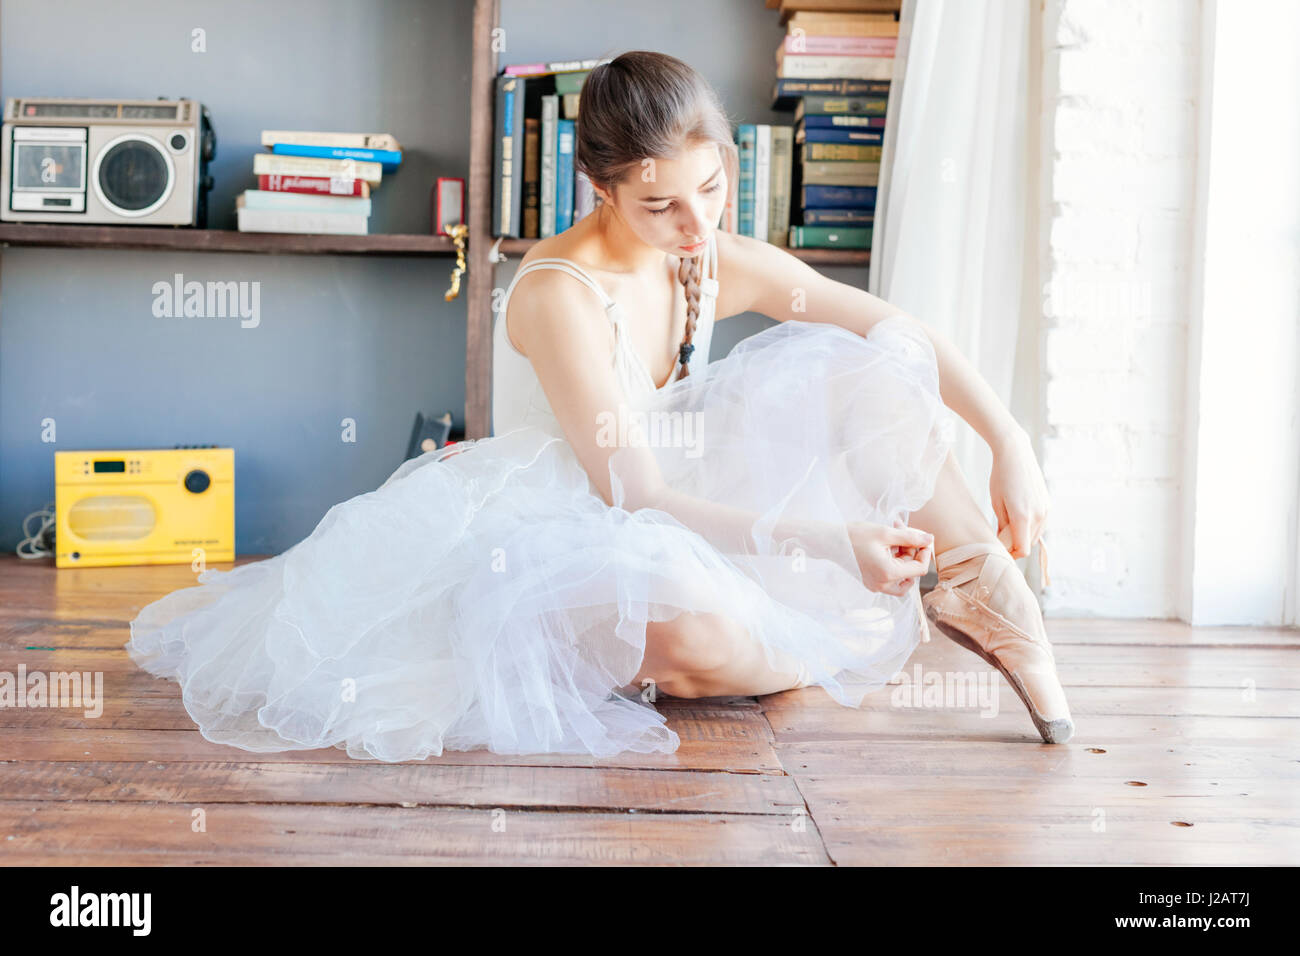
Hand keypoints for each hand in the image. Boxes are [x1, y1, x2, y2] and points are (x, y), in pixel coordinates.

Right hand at [849, 521, 932, 596]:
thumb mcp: (886, 533)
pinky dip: (894, 560)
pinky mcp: (872, 582)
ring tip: (895, 537)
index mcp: (889, 574)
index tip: (923, 539)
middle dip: (910, 549)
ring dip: (903, 555)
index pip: (919, 568)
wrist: (831, 542)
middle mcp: (883, 584)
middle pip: (910, 570)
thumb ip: (911, 537)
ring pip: (902, 574)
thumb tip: (930, 539)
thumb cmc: (856, 536)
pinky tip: (887, 545)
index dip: (925, 553)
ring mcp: (876, 585)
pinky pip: (891, 575)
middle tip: (902, 529)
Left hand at [989, 425, 1049, 558]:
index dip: (1010, 554)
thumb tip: (1003, 541)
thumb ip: (1002, 525)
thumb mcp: (996, 503)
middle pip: (1029, 544)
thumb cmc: (1000, 477)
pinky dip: (1030, 527)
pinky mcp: (1048, 504)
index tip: (999, 550)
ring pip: (1036, 535)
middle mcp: (1039, 515)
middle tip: (1000, 538)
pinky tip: (1018, 518)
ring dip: (1023, 536)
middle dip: (1015, 545)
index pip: (1022, 549)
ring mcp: (1046, 509)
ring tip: (1007, 527)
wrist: (1016, 454)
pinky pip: (1041, 524)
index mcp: (1023, 516)